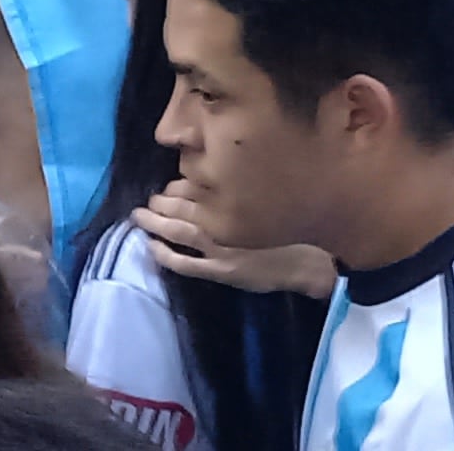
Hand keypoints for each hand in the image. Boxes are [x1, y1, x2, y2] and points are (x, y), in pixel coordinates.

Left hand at [139, 185, 337, 297]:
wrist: (312, 261)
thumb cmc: (294, 229)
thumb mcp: (269, 202)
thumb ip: (245, 192)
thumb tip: (218, 182)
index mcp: (238, 198)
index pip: (199, 185)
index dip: (179, 184)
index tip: (171, 184)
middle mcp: (228, 218)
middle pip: (185, 204)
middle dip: (163, 200)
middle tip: (150, 199)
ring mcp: (222, 247)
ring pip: (180, 230)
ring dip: (157, 221)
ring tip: (141, 217)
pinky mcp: (221, 270)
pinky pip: (185, 263)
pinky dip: (165, 254)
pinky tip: (151, 246)